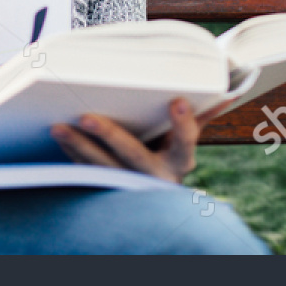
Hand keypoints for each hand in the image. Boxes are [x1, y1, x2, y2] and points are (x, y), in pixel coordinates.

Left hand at [49, 98, 209, 182]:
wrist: (156, 196)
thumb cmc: (169, 154)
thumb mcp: (185, 138)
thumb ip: (201, 115)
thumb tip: (226, 89)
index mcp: (180, 160)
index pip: (185, 143)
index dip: (183, 125)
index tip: (178, 101)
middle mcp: (156, 176)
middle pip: (133, 155)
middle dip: (109, 135)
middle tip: (87, 117)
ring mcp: (131, 185)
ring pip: (103, 167)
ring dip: (79, 146)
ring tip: (58, 127)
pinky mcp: (109, 189)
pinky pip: (88, 173)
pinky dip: (73, 155)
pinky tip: (60, 137)